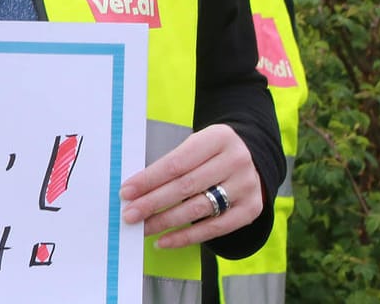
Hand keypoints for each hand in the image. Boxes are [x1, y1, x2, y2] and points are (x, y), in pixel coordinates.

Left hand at [118, 124, 262, 248]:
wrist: (252, 158)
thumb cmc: (212, 153)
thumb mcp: (197, 146)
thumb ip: (172, 164)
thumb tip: (136, 191)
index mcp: (219, 138)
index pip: (176, 163)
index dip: (149, 179)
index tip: (126, 192)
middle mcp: (236, 161)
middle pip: (185, 187)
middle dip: (152, 203)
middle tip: (130, 214)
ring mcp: (246, 186)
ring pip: (197, 209)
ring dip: (165, 221)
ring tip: (143, 228)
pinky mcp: (250, 209)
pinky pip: (214, 229)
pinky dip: (185, 237)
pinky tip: (164, 240)